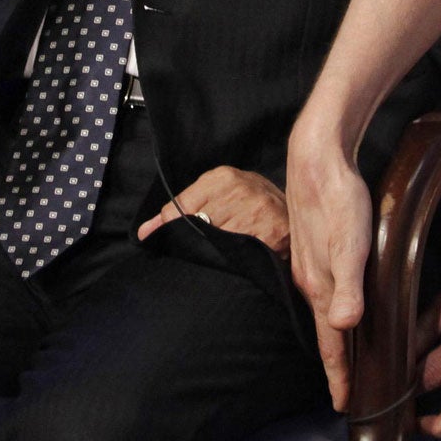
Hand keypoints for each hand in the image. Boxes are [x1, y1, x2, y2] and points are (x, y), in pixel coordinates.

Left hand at [136, 166, 288, 251]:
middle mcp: (240, 190)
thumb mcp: (216, 195)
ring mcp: (257, 212)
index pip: (180, 207)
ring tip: (223, 253)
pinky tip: (238, 259)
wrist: (295, 210)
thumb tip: (144, 233)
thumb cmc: (248, 202)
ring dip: (215, 256)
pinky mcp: (272, 235)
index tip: (162, 240)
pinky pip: (241, 257)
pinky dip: (235, 263)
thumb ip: (180, 210)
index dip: (170, 229)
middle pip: (197, 228)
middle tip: (204, 249)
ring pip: (217, 245)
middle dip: (195, 244)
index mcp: (222, 177)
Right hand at [286, 134, 373, 410]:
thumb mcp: (351, 243)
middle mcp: (310, 280)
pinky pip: (324, 291)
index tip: (344, 405)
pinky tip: (340, 306)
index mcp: (319, 285)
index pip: (330, 343)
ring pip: (323, 312)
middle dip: (336, 364)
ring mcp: (309, 263)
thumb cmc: (339, 198)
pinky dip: (332, 310)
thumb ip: (348, 285)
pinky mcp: (314, 247)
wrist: (317, 157)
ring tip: (345, 358)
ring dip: (334, 339)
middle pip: (325, 332)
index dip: (339, 376)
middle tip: (346, 392)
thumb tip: (343, 325)